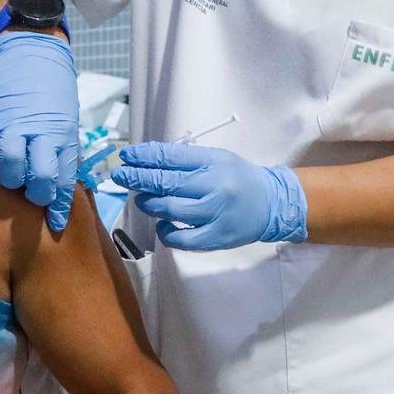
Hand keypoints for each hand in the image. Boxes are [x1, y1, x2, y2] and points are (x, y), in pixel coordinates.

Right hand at [0, 30, 79, 231]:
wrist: (32, 47)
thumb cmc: (52, 86)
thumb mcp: (66, 116)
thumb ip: (60, 145)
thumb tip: (59, 178)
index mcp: (63, 133)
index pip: (65, 179)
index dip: (59, 205)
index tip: (56, 223)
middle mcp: (40, 131)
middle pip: (40, 179)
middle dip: (37, 195)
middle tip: (32, 195)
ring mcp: (12, 124)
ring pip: (12, 168)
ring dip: (12, 181)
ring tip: (11, 179)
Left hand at [110, 142, 307, 250]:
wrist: (273, 204)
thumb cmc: (239, 179)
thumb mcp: (217, 159)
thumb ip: (186, 160)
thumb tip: (147, 160)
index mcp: (215, 162)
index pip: (172, 157)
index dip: (145, 156)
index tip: (126, 155)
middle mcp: (215, 186)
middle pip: (167, 182)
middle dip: (138, 178)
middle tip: (120, 176)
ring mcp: (216, 213)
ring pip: (170, 209)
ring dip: (149, 204)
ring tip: (142, 200)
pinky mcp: (217, 237)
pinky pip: (182, 238)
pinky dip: (165, 232)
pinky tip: (162, 225)